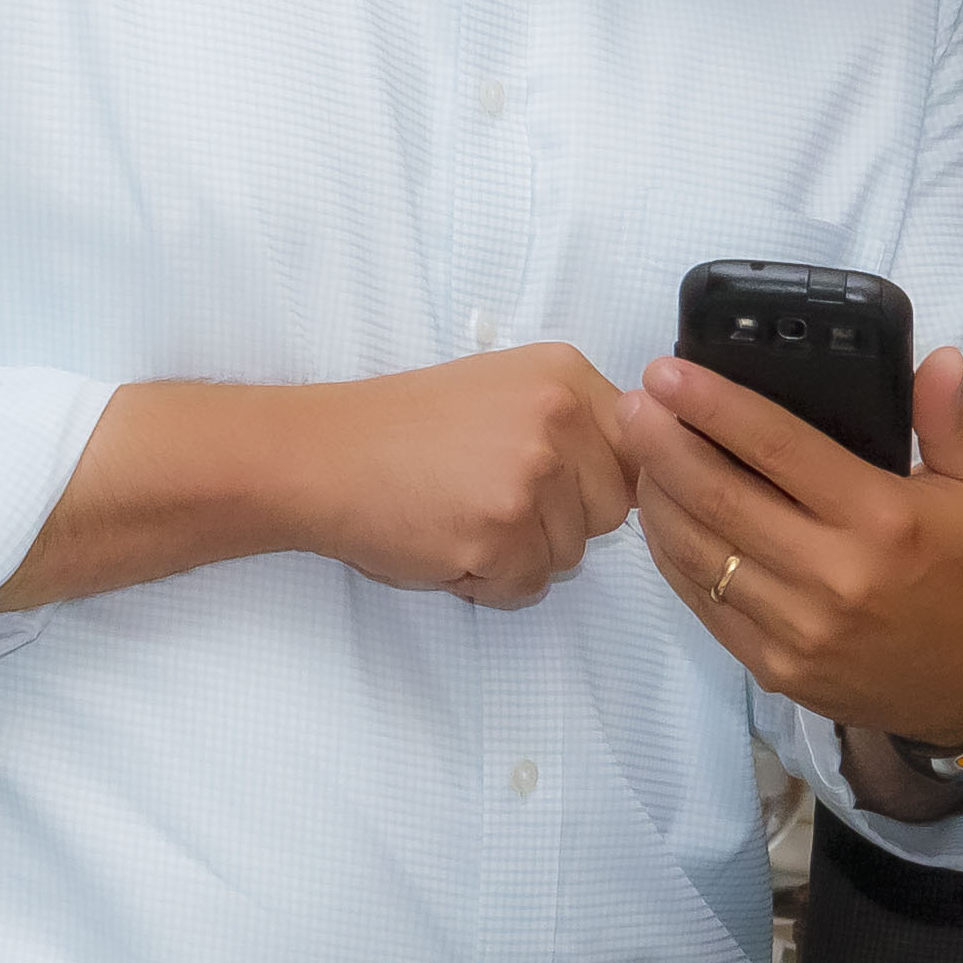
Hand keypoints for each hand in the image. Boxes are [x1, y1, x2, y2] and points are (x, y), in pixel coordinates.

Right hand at [293, 344, 632, 604]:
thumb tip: (645, 471)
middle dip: (560, 523)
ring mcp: (532, 476)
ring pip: (571, 554)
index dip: (594, 482)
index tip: (548, 483)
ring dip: (520, 554)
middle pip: (614, 510)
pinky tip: (445, 542)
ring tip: (459, 515)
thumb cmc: (403, 431)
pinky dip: (487, 583)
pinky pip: (526, 587)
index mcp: (566, 375)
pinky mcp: (501, 534)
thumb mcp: (504, 392)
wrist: (317, 456)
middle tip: (487, 500)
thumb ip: (575, 423)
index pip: (638, 451)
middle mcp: (559, 417)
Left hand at [624, 347, 962, 747]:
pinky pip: (702, 601)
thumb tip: (938, 360)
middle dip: (664, 442)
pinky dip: (671, 553)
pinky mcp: (773, 666)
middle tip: (635, 402)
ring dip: (657, 494)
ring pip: (699, 550)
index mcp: (883, 520)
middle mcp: (833, 574)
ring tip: (639, 449)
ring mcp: (796, 628)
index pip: (778, 447)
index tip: (668, 372)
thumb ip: (954, 422)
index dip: (714, 405)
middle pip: (719, 496)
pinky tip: (661, 515)